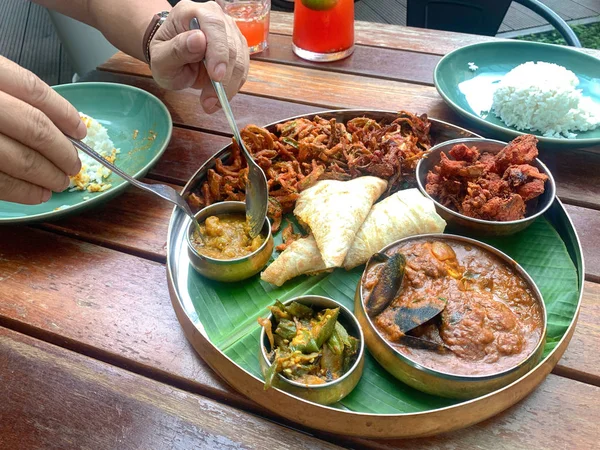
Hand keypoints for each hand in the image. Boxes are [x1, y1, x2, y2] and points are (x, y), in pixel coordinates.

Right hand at [0, 56, 84, 204]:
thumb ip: (12, 93)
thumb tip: (58, 125)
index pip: (35, 90)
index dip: (64, 113)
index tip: (81, 131)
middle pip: (36, 128)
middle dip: (63, 152)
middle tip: (75, 166)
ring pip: (21, 159)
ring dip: (48, 176)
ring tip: (61, 182)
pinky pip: (0, 182)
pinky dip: (24, 192)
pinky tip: (38, 194)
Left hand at [148, 0, 249, 113]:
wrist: (173, 59)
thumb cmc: (165, 56)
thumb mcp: (161, 58)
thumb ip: (176, 49)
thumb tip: (199, 40)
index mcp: (192, 12)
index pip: (214, 25)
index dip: (219, 51)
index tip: (216, 76)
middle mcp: (215, 17)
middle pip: (231, 46)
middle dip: (223, 79)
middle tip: (208, 101)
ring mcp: (230, 32)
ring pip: (240, 61)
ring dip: (227, 87)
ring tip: (209, 103)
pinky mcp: (238, 48)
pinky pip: (242, 71)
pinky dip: (231, 88)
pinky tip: (216, 98)